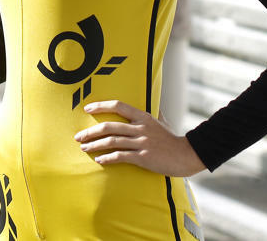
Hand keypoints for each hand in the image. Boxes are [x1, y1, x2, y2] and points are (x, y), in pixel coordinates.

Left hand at [74, 100, 205, 176]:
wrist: (187, 155)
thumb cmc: (172, 139)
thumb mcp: (163, 122)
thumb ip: (154, 113)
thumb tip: (152, 105)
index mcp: (143, 116)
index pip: (118, 106)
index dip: (101, 106)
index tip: (87, 108)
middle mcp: (141, 128)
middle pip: (109, 126)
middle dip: (90, 131)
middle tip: (78, 136)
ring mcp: (142, 142)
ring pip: (112, 142)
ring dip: (95, 145)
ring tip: (84, 148)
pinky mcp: (143, 157)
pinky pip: (121, 156)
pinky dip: (108, 158)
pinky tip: (99, 160)